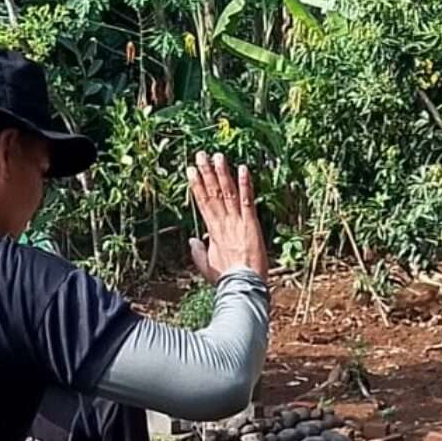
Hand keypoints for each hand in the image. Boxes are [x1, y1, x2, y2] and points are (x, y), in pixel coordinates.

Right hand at [187, 151, 268, 282]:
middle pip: (212, 193)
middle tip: (200, 155)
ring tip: (218, 156)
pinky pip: (247, 200)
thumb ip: (199, 252)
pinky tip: (243, 169)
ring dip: (222, 173)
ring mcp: (237, 222)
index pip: (203, 203)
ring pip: (227, 193)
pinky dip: (245, 184)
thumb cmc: (226, 278)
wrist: (242, 285)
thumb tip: (193, 240)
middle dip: (206, 173)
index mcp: (213, 231)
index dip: (197, 186)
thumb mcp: (207, 266)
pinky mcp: (251, 223)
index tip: (190, 171)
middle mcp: (223, 222)